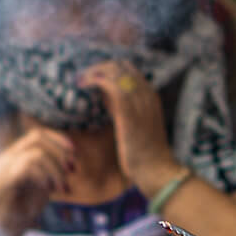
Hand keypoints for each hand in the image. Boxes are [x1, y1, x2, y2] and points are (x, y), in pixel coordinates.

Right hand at [0, 128, 74, 235]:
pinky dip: (46, 178)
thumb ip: (50, 170)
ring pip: (37, 154)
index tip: (74, 152)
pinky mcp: (4, 180)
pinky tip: (51, 191)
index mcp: (12, 156)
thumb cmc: (22, 211)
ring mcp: (3, 168)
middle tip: (72, 170)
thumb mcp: (42, 184)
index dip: (58, 139)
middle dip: (59, 151)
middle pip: (36, 137)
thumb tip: (69, 157)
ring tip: (62, 189)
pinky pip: (29, 168)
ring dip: (56, 171)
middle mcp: (5, 157)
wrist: (2, 233)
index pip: (36, 135)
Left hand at [78, 61, 177, 194]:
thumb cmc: (142, 151)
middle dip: (98, 67)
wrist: (156, 169)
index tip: (91, 78)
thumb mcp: (132, 122)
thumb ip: (119, 106)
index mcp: (150, 94)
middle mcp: (146, 93)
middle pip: (120, 66)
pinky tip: (84, 85)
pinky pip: (111, 84)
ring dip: (93, 72)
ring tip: (79, 81)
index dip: (107, 69)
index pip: (127, 68)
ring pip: (115, 71)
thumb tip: (102, 93)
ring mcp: (139, 101)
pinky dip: (95, 80)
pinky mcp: (129, 111)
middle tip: (81, 78)